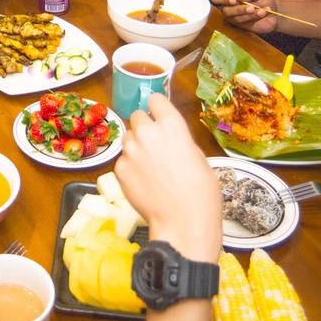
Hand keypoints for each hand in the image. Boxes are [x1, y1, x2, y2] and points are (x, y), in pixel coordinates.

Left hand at [113, 94, 220, 260]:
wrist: (183, 221)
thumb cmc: (200, 191)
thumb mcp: (198, 156)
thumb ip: (178, 140)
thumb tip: (169, 138)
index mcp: (171, 124)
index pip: (155, 99)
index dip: (157, 109)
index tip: (158, 116)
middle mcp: (147, 132)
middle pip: (138, 117)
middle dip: (145, 128)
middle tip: (155, 146)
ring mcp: (130, 151)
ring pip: (128, 138)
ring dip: (136, 147)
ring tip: (150, 168)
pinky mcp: (119, 169)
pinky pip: (122, 161)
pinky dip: (130, 169)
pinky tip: (144, 183)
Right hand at [213, 0, 279, 33]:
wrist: (274, 11)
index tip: (234, 0)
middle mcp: (229, 8)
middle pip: (225, 11)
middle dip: (239, 9)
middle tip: (251, 7)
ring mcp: (234, 18)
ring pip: (235, 19)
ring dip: (249, 15)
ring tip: (262, 10)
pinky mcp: (242, 27)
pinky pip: (244, 23)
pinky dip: (255, 18)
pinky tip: (264, 12)